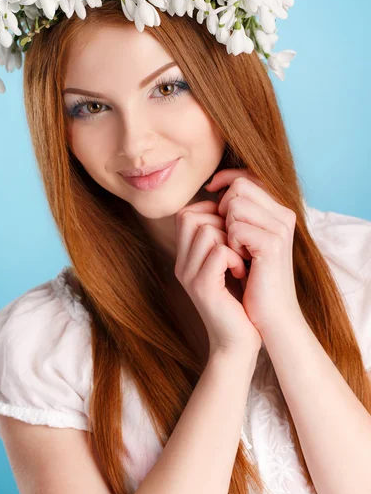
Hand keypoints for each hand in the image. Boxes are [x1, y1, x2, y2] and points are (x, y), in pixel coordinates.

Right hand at [174, 199, 262, 356]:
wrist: (238, 343)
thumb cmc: (239, 302)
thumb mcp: (228, 265)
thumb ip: (222, 239)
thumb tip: (230, 206)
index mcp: (185, 257)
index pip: (187, 212)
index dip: (213, 212)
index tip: (233, 233)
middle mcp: (181, 264)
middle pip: (192, 216)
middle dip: (222, 223)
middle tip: (237, 246)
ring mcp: (188, 275)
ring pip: (206, 229)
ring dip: (231, 240)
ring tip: (240, 260)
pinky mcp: (202, 287)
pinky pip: (219, 251)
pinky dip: (235, 257)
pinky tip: (241, 272)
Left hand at [205, 168, 302, 331]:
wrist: (270, 316)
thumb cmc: (253, 281)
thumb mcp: (242, 242)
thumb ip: (235, 214)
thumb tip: (214, 187)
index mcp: (278, 211)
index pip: (248, 176)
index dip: (226, 178)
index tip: (210, 189)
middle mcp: (283, 215)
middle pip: (240, 186)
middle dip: (224, 209)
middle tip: (230, 240)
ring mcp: (280, 228)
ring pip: (236, 205)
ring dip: (227, 230)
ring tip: (238, 254)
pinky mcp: (273, 244)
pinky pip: (236, 228)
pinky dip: (231, 246)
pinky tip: (242, 265)